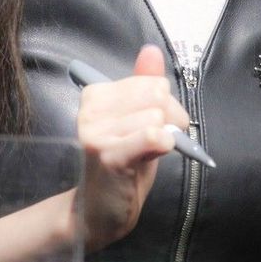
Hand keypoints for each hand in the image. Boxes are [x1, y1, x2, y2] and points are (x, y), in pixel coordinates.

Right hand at [76, 45, 188, 251]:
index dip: (166, 104)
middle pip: (157, 94)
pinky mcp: (107, 155)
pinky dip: (163, 144)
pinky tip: (152, 155)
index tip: (157, 124)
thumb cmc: (123, 163)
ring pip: (156, 116)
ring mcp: (96, 131)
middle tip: (157, 139)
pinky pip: (151, 135)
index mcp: (96, 94)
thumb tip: (151, 50)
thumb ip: (145, 84)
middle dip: (169, 118)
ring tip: (146, 153)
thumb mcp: (137, 119)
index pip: (151, 81)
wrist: (99, 211)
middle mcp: (91, 108)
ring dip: (163, 137)